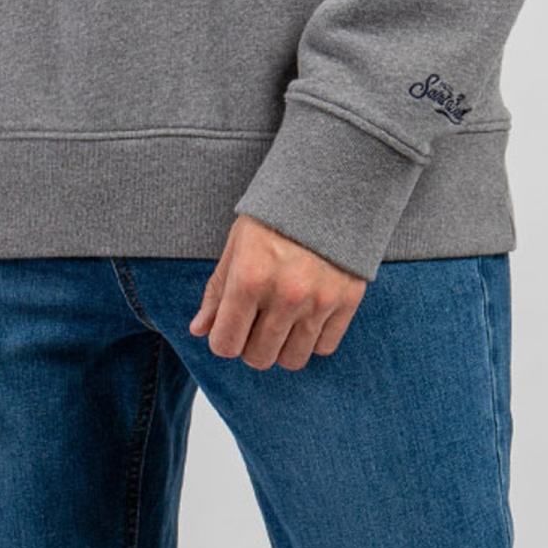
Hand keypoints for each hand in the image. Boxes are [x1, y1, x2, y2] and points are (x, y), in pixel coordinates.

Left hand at [189, 215, 365, 370]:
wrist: (331, 188)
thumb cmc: (276, 216)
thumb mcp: (238, 244)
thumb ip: (218, 290)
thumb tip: (200, 329)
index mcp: (250, 278)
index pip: (226, 344)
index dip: (223, 341)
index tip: (229, 330)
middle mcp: (285, 294)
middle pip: (259, 357)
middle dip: (251, 347)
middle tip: (255, 325)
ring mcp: (319, 301)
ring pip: (293, 359)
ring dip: (282, 347)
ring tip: (281, 323)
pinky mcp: (347, 301)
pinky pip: (325, 347)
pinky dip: (313, 340)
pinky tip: (306, 317)